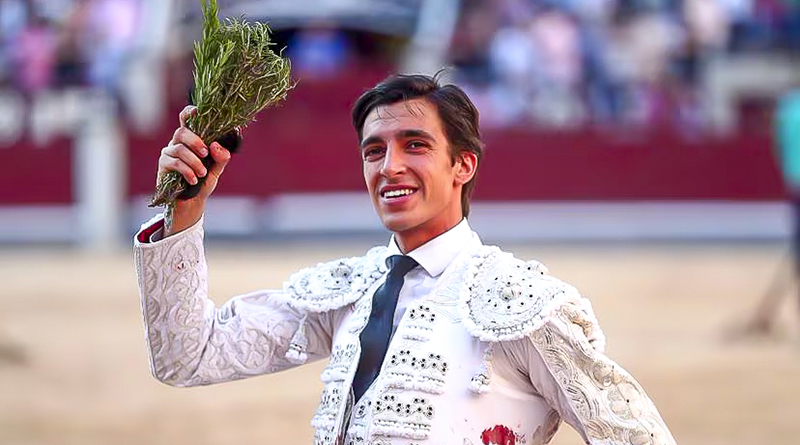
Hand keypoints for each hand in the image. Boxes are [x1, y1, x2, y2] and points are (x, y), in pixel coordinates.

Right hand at [157, 106, 231, 235]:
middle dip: (195, 141)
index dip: (189, 112)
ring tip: (202, 173)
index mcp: (190, 139)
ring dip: (194, 161)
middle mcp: (177, 143)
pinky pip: (174, 163)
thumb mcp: (216, 169)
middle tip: (206, 153)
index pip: (186, 120)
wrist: (192, 203)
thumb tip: (216, 146)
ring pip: (179, 149)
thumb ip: (221, 157)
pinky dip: (187, 171)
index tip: (197, 111)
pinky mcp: (163, 166)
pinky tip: (193, 180)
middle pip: (181, 132)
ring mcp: (168, 154)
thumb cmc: (203, 182)